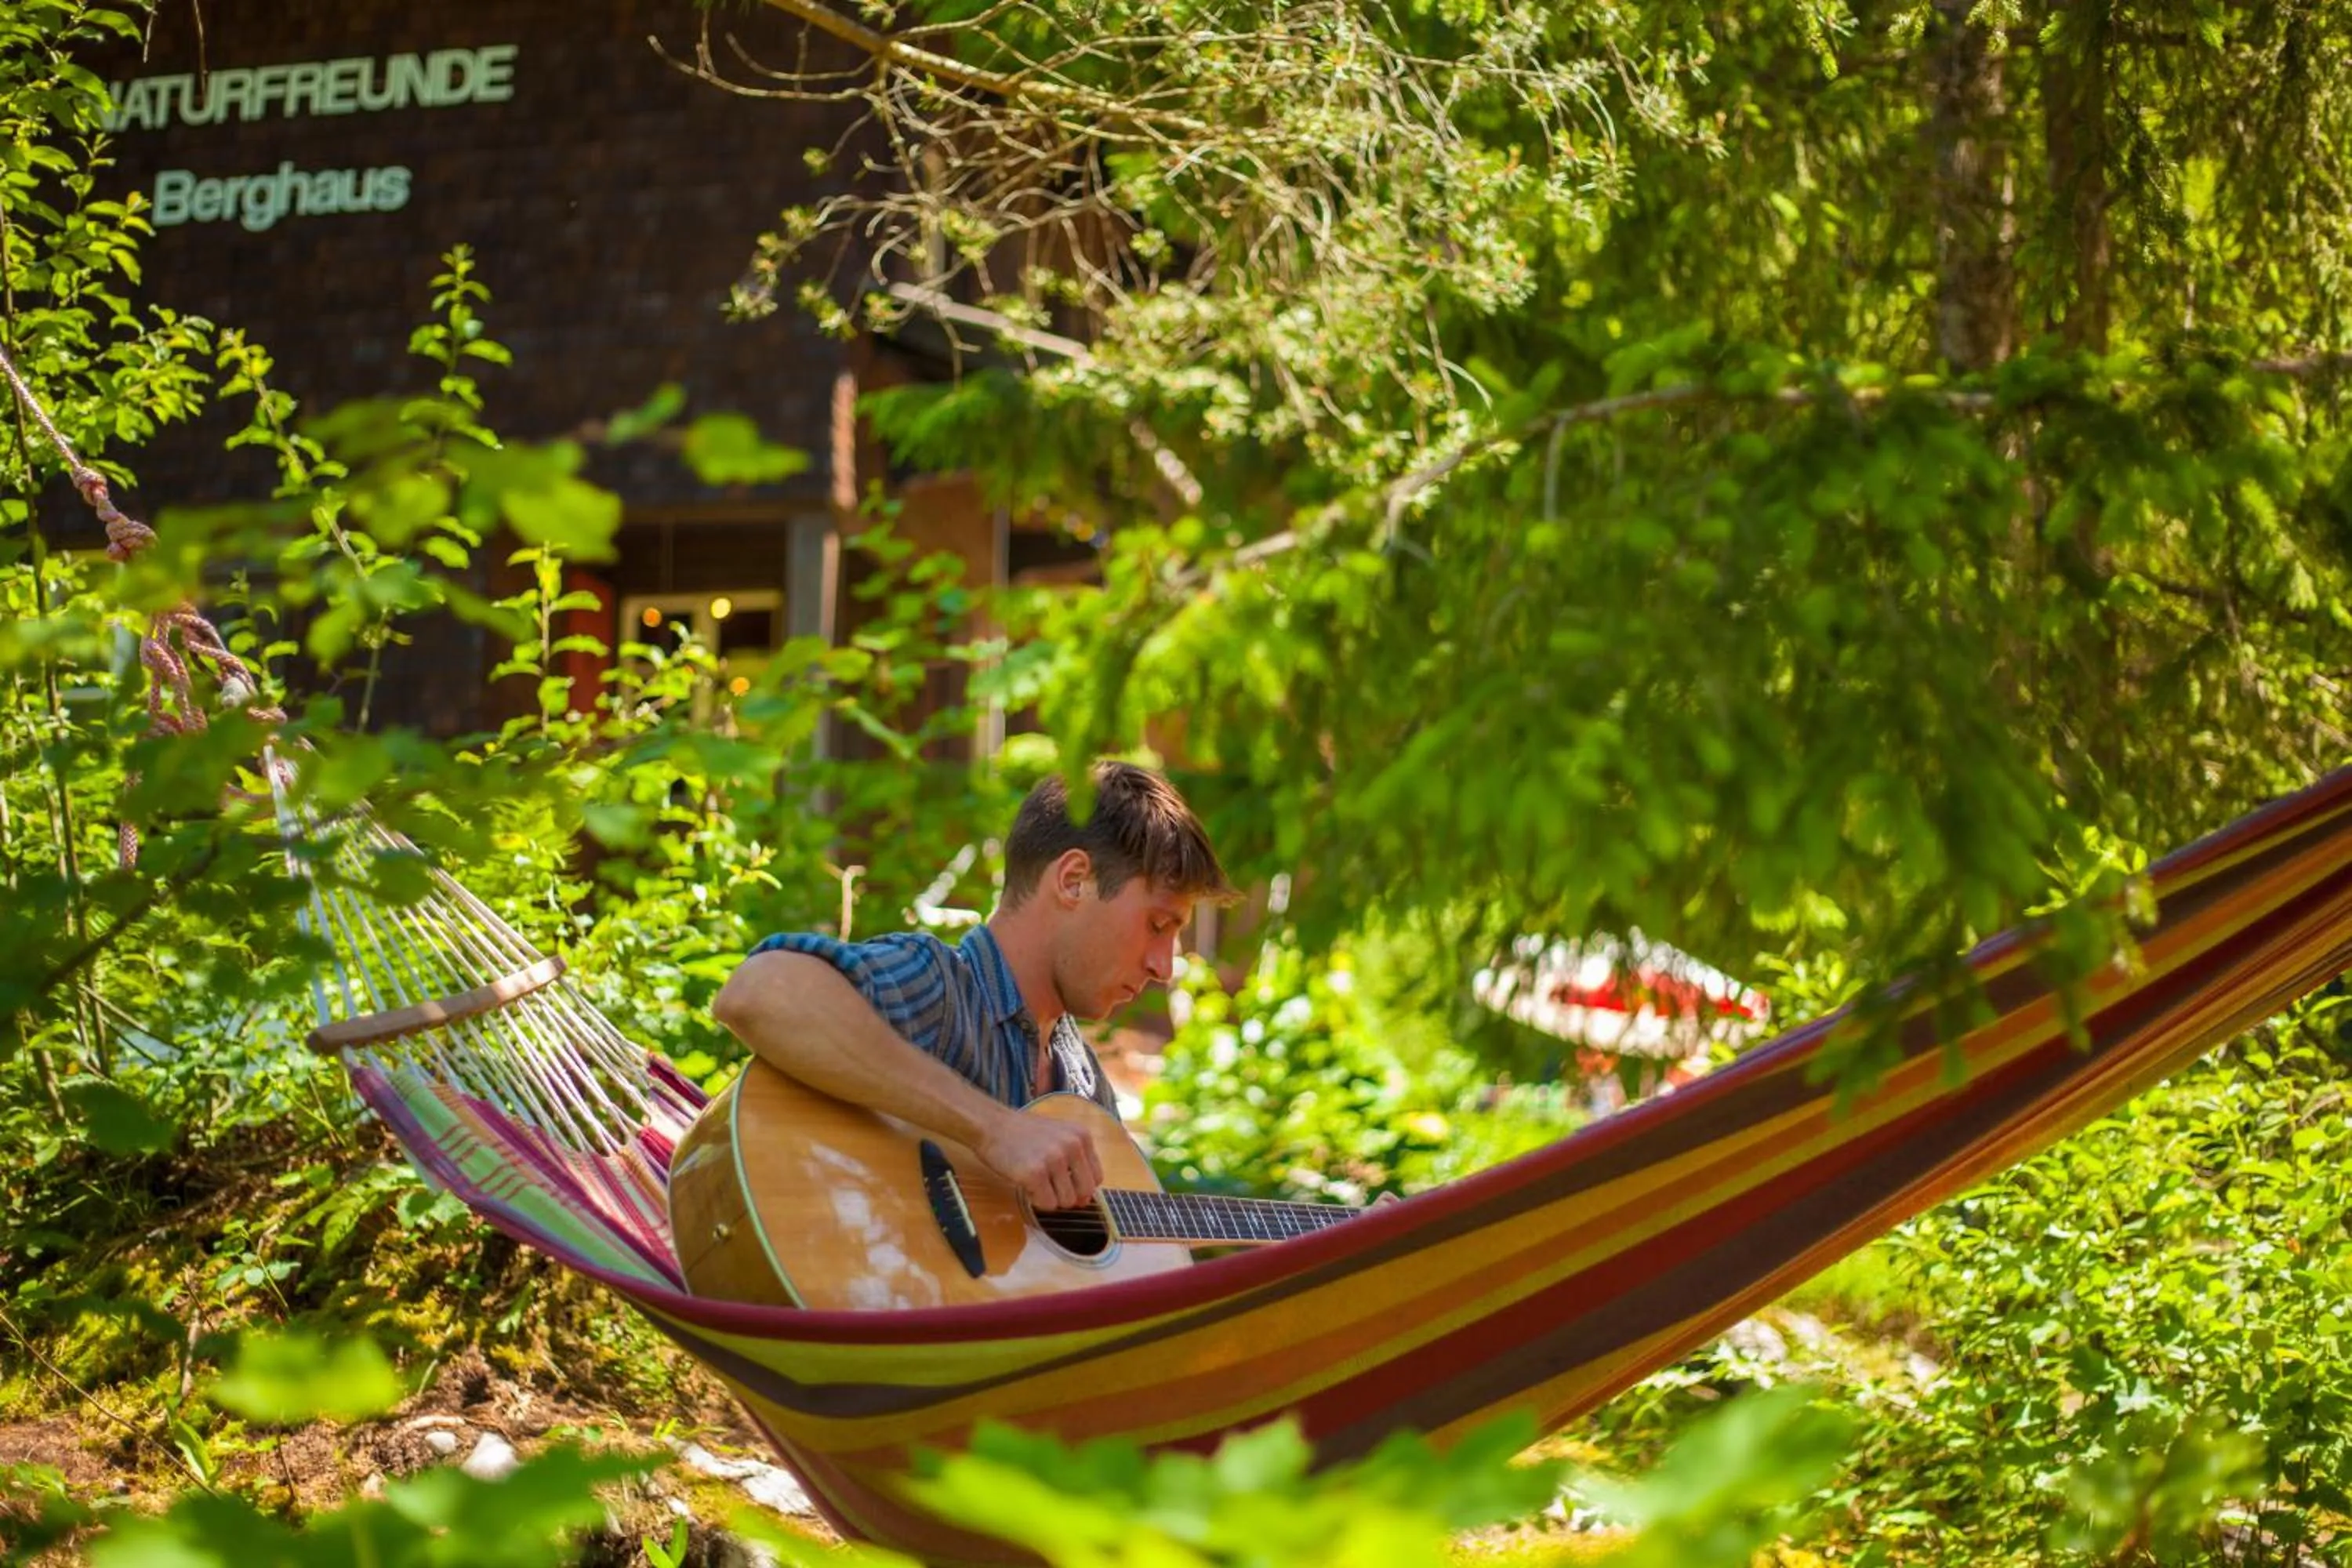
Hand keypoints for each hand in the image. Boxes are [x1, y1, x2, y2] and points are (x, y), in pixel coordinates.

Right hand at [975, 1110, 1103, 1210]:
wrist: (992, 1126)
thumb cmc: (1024, 1134)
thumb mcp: (1058, 1137)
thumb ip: (1075, 1163)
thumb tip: (1085, 1200)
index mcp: (1082, 1136)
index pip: (1097, 1177)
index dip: (1081, 1186)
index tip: (1064, 1183)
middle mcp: (1072, 1146)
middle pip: (1085, 1192)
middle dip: (1067, 1195)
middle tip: (1048, 1185)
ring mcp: (1054, 1159)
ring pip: (1066, 1201)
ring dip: (1050, 1198)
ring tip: (1035, 1181)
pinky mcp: (1035, 1173)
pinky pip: (1047, 1204)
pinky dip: (1036, 1200)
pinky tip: (1026, 1184)